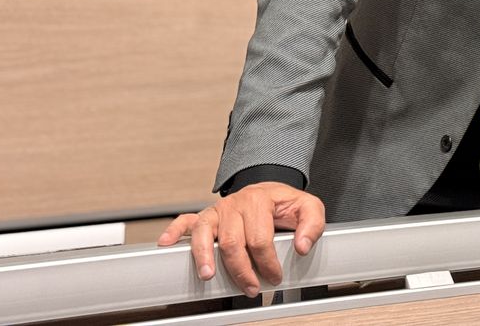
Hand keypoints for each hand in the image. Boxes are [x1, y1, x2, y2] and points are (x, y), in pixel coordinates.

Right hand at [157, 182, 325, 297]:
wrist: (268, 190)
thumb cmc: (284, 203)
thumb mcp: (308, 207)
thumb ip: (312, 225)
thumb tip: (302, 246)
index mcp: (260, 200)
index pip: (260, 238)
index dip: (268, 262)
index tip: (274, 276)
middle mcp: (235, 204)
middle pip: (232, 241)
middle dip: (241, 270)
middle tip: (250, 288)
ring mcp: (218, 210)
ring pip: (205, 233)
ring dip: (204, 256)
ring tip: (208, 275)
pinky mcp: (206, 216)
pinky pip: (185, 221)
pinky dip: (174, 231)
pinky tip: (167, 243)